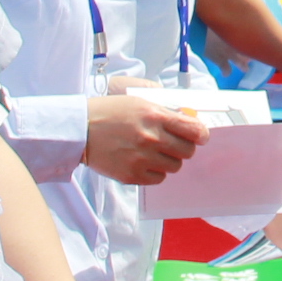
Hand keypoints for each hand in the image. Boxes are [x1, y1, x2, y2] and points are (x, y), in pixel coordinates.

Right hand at [85, 92, 209, 185]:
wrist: (80, 129)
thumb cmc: (110, 112)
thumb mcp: (139, 102)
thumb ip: (166, 112)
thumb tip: (190, 121)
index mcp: (154, 116)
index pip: (194, 130)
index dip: (201, 134)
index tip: (200, 136)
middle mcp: (150, 139)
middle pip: (187, 151)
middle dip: (183, 147)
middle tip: (172, 143)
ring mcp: (141, 159)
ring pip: (174, 167)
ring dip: (168, 160)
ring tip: (153, 151)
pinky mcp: (131, 175)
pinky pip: (158, 178)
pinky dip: (155, 171)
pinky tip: (143, 161)